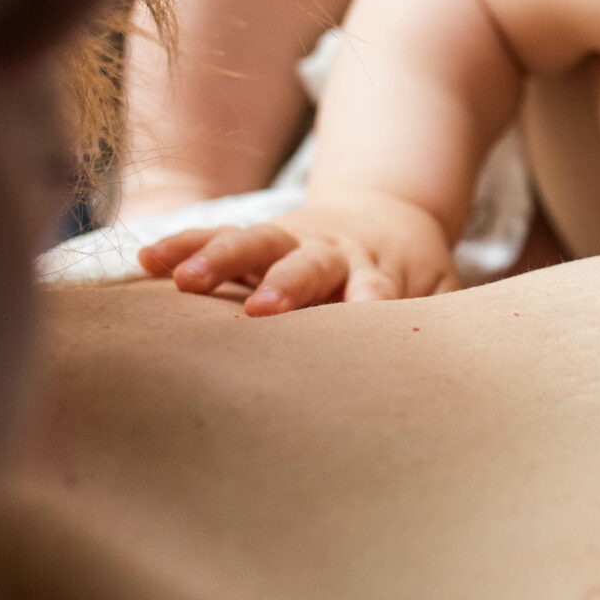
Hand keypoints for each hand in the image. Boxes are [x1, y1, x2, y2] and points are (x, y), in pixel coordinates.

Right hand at [139, 188, 459, 314]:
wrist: (390, 214)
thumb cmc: (412, 275)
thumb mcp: (439, 296)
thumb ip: (438, 328)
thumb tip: (449, 385)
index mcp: (380, 273)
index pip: (374, 293)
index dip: (362, 310)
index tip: (353, 326)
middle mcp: (333, 254)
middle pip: (310, 265)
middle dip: (287, 285)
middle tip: (264, 308)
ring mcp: (291, 241)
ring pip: (256, 242)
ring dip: (222, 258)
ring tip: (185, 279)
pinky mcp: (258, 238)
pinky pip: (217, 235)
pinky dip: (185, 245)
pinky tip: (150, 259)